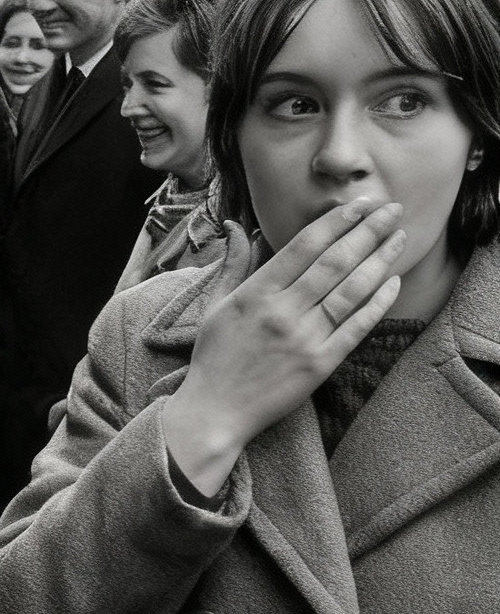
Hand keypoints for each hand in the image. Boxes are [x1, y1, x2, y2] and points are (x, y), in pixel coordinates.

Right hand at [163, 198, 406, 495]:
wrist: (216, 410)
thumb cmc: (214, 356)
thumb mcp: (215, 305)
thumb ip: (232, 265)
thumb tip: (239, 229)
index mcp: (255, 294)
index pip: (302, 247)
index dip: (335, 222)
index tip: (358, 203)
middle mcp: (282, 313)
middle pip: (335, 262)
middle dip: (368, 231)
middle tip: (392, 208)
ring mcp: (304, 339)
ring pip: (351, 290)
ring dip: (380, 259)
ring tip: (399, 237)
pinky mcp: (321, 364)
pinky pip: (357, 326)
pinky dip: (378, 301)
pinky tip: (393, 281)